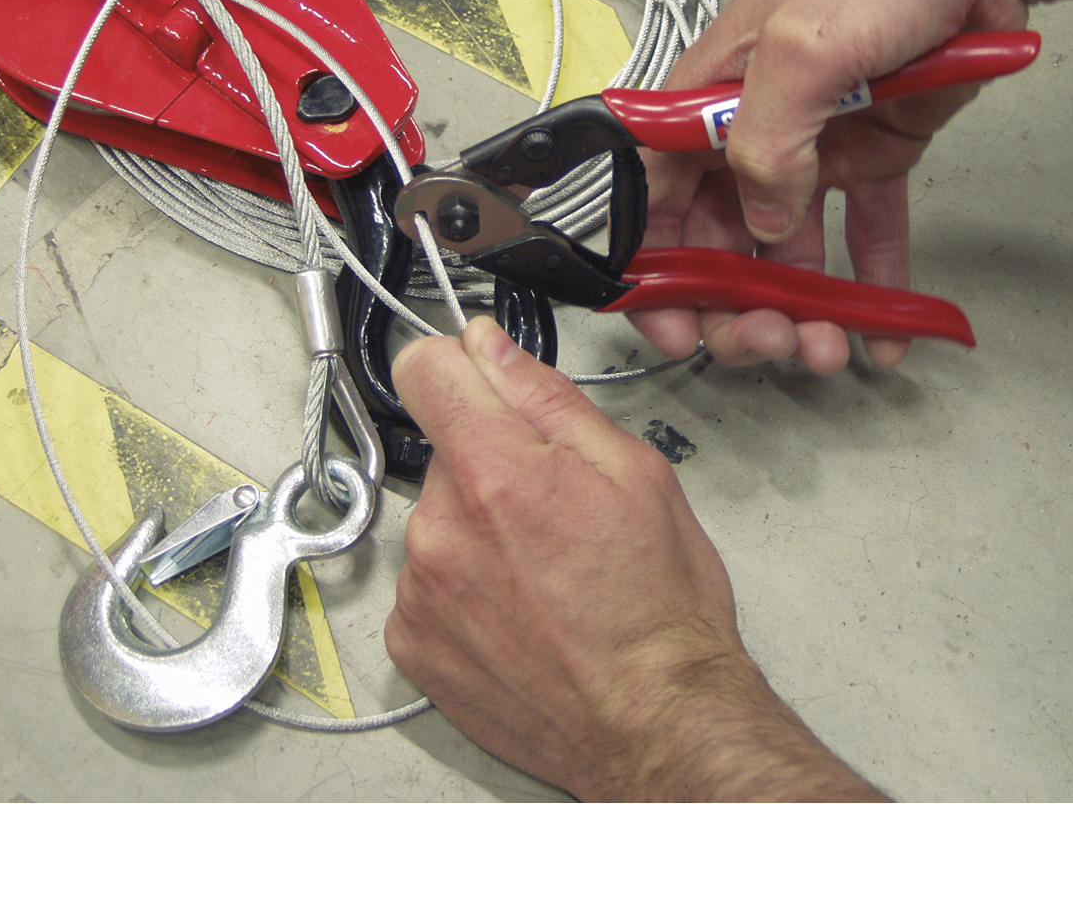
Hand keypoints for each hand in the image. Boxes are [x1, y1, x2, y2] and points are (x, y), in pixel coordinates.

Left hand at [386, 317, 885, 800]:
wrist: (655, 725)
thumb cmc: (659, 610)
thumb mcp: (634, 472)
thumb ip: (546, 399)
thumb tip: (489, 347)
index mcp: (495, 473)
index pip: (421, 369)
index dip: (457, 366)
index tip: (479, 383)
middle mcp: (440, 530)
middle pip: (442, 449)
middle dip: (490, 461)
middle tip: (552, 506)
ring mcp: (420, 591)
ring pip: (437, 516)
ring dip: (477, 527)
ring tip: (542, 569)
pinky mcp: (412, 641)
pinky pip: (425, 580)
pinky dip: (462, 585)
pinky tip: (517, 608)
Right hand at [630, 0, 1072, 372]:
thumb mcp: (799, 48)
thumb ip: (765, 143)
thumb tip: (766, 222)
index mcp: (704, 104)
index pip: (653, 198)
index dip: (653, 269)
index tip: (671, 324)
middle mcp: (747, 133)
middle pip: (718, 241)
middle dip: (733, 305)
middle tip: (767, 339)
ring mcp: (810, 150)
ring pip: (789, 251)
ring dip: (801, 309)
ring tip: (826, 346)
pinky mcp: (869, 158)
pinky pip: (863, 233)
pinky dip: (871, 285)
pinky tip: (881, 330)